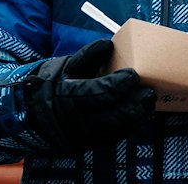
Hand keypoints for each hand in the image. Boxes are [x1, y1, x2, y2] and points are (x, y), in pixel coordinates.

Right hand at [25, 39, 156, 149]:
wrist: (38, 113)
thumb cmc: (58, 84)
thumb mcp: (69, 66)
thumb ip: (88, 55)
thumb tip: (108, 44)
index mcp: (69, 97)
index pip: (101, 93)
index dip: (121, 84)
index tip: (134, 74)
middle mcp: (77, 121)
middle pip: (116, 115)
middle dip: (137, 102)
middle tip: (149, 90)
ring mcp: (85, 136)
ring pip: (119, 128)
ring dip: (138, 115)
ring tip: (148, 100)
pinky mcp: (91, 144)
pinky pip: (116, 136)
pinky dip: (131, 125)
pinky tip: (140, 112)